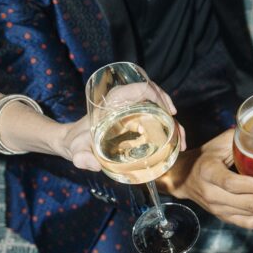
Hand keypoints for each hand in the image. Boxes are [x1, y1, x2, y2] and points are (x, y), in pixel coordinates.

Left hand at [59, 81, 184, 170]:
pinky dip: (167, 128)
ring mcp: (131, 110)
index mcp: (113, 101)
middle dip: (172, 116)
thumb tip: (94, 164)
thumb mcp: (76, 150)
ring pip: (158, 110)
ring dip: (173, 124)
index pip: (141, 88)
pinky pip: (155, 118)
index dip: (159, 96)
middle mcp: (125, 102)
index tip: (170, 112)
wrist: (72, 142)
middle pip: (156, 98)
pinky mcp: (134, 119)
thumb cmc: (74, 142)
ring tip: (180, 144)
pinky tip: (174, 143)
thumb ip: (81, 157)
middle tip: (180, 137)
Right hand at [164, 129, 252, 228]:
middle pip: (246, 203)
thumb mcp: (217, 143)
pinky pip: (248, 223)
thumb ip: (238, 139)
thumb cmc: (205, 156)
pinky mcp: (224, 217)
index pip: (231, 183)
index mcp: (208, 173)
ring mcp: (218, 209)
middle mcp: (212, 195)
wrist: (183, 177)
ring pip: (250, 215)